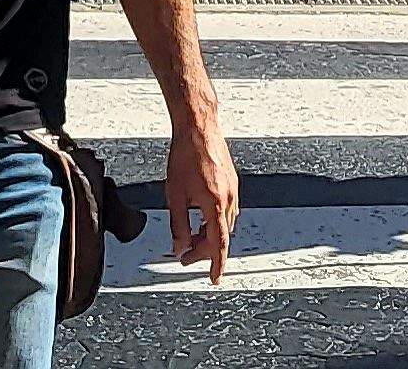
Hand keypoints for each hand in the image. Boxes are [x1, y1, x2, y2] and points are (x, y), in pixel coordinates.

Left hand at [163, 114, 238, 284]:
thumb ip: (178, 226)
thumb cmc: (185, 156)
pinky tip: (200, 219)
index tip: (214, 279)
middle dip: (204, 250)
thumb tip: (179, 247)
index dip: (216, 264)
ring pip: (224, 224)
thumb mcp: (175, 196)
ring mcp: (233, 190)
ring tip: (189, 238)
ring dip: (208, 235)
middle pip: (221, 236)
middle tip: (184, 256)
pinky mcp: (231, 183)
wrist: (198, 127)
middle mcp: (229, 199)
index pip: (219, 244)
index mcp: (215, 205)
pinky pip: (226, 211)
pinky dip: (214, 221)